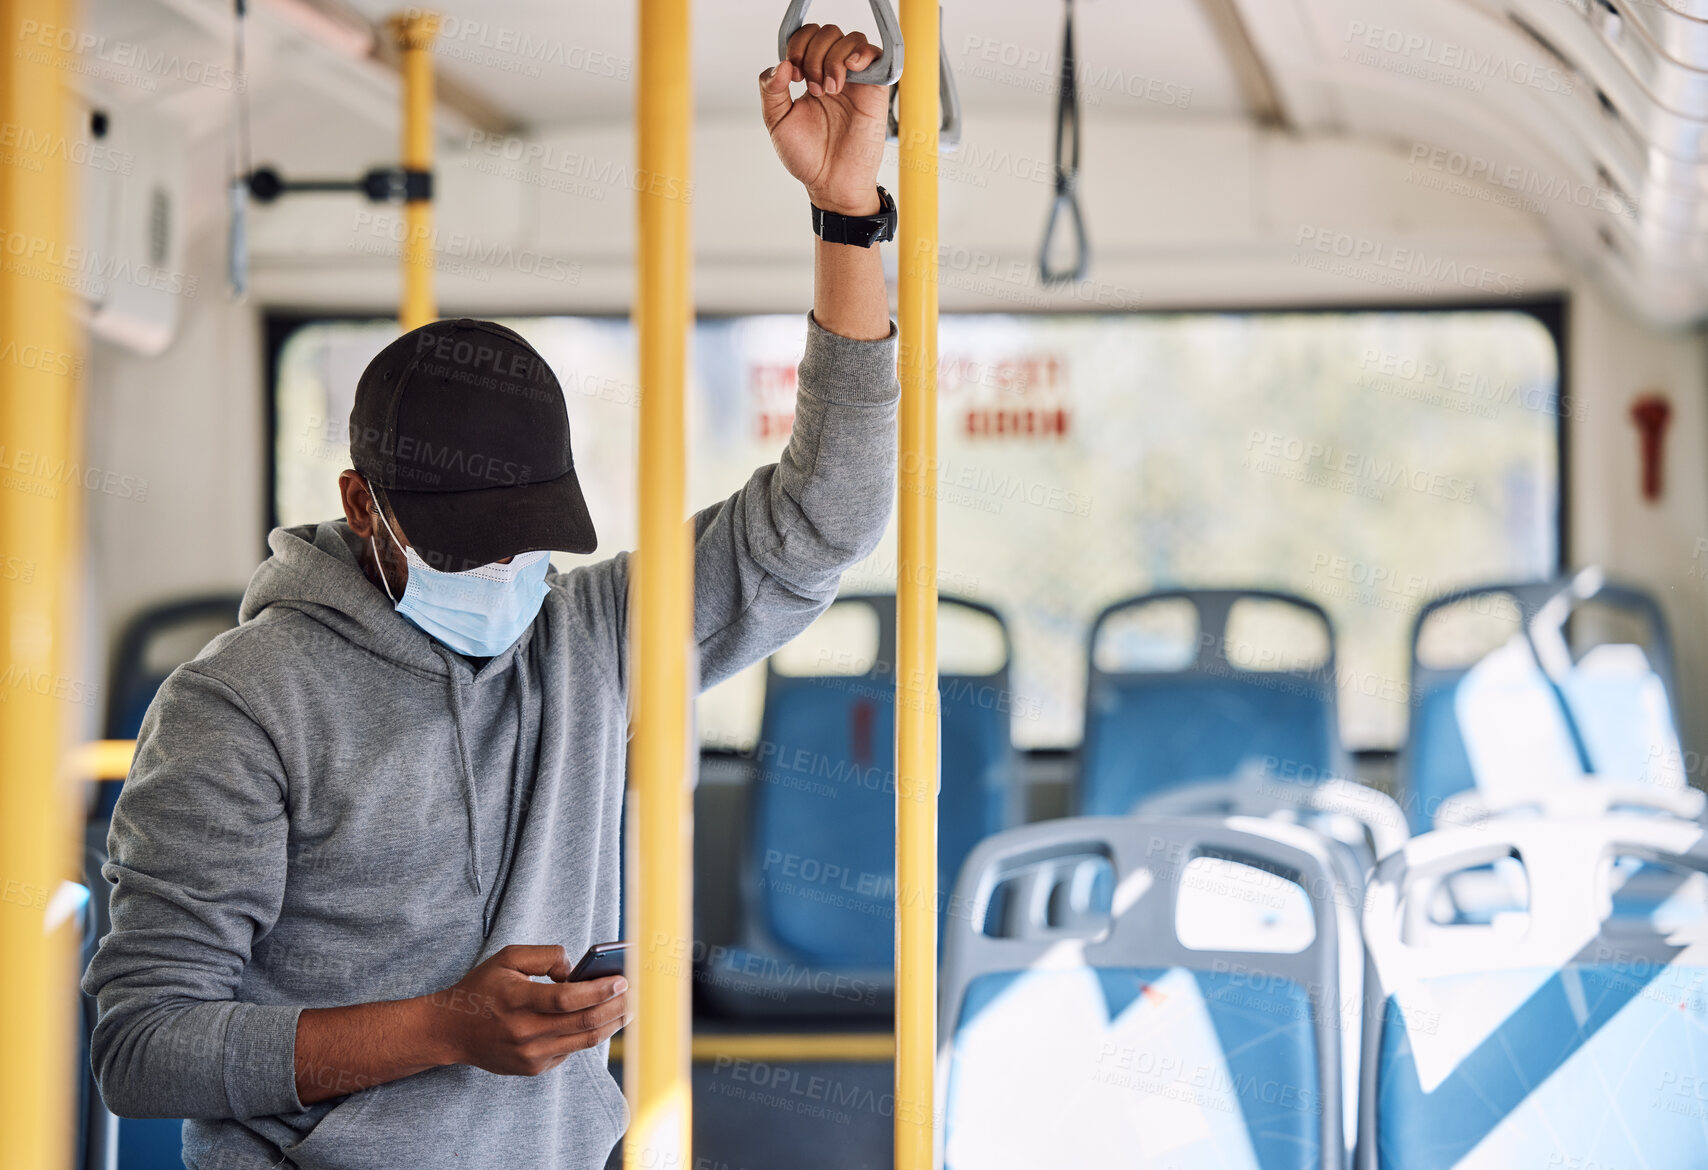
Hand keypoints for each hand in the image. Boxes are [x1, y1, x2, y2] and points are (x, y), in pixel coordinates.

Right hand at [427, 944, 630, 1076]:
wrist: (450, 1030)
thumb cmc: (481, 989)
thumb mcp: (507, 958)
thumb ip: (545, 956)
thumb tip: (576, 970)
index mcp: (517, 1000)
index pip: (569, 999)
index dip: (600, 990)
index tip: (622, 978)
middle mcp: (525, 1032)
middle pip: (584, 1022)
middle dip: (616, 1007)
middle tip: (637, 994)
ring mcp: (530, 1055)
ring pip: (584, 1040)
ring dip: (612, 1024)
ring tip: (629, 1009)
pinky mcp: (533, 1068)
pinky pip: (570, 1050)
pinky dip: (590, 1035)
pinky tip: (604, 1021)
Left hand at [759, 24, 888, 215]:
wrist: (832, 183)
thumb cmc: (808, 158)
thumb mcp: (777, 122)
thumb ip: (771, 90)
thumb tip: (781, 65)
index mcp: (810, 76)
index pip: (805, 37)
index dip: (797, 47)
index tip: (794, 76)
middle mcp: (833, 73)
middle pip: (827, 33)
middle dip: (814, 54)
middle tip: (813, 88)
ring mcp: (856, 81)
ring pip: (850, 39)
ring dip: (833, 59)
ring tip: (830, 90)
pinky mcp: (875, 90)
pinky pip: (875, 55)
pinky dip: (861, 54)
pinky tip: (849, 72)